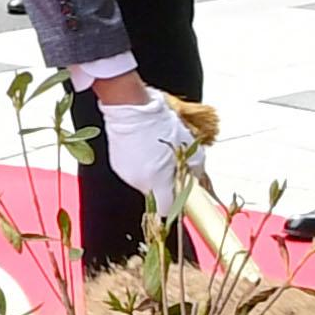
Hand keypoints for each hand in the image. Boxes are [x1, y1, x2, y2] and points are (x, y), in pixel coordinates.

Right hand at [97, 88, 195, 212]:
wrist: (129, 106)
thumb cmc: (156, 122)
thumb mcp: (188, 143)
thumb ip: (194, 166)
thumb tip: (197, 176)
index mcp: (156, 181)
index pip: (167, 208)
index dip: (177, 201)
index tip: (182, 192)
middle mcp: (138, 182)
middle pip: (156, 193)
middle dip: (167, 181)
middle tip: (174, 163)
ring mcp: (125, 173)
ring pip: (145, 180)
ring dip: (154, 170)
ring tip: (159, 150)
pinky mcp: (117, 163)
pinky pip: (134, 169)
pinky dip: (141, 161)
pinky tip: (146, 145)